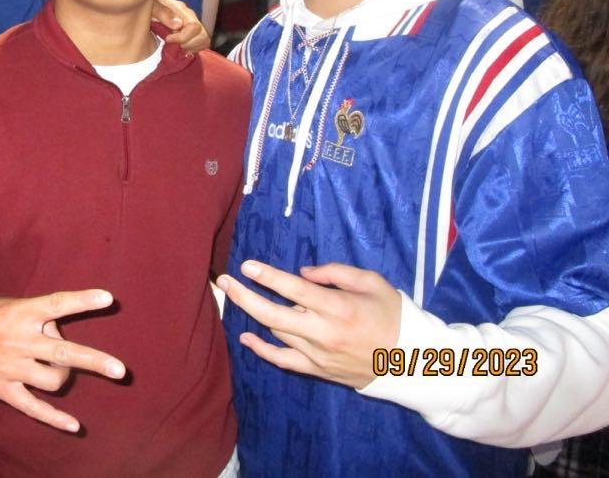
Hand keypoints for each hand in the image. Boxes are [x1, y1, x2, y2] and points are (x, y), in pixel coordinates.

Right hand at [0, 289, 125, 432]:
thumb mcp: (10, 305)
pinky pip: (33, 407)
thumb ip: (38, 318)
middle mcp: (17, 340)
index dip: (82, 301)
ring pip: (53, 380)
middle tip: (120, 370)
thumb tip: (63, 336)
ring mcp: (9, 367)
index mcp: (21, 313)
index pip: (57, 304)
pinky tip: (74, 425)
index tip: (108, 298)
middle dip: (94, 362)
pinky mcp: (2, 389)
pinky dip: (54, 418)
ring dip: (64, 375)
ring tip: (57, 367)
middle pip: (63, 352)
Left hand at [152, 0, 210, 51]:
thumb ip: (163, 15)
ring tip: (177, 45)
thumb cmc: (151, 7)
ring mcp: (195, 24)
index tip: (168, 39)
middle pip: (202, 35)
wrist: (151, 7)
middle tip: (173, 43)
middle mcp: (192, 16)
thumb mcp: (153, 8)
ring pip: (205, 40)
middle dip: (187, 44)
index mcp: (182, 9)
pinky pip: (203, 43)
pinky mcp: (196, 31)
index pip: (193, 26)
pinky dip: (193, 48)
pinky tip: (182, 46)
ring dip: (190, 47)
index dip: (182, 37)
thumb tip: (178, 25)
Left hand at [217, 260, 401, 389]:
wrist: (411, 360)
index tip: (247, 265)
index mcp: (338, 307)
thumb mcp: (372, 282)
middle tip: (224, 281)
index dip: (267, 276)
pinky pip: (284, 360)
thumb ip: (335, 273)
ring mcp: (318, 354)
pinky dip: (262, 349)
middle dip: (243, 296)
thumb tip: (302, 273)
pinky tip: (245, 338)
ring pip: (277, 332)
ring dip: (254, 314)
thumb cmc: (393, 314)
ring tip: (236, 296)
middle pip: (273, 314)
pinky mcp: (318, 370)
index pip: (293, 289)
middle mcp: (323, 332)